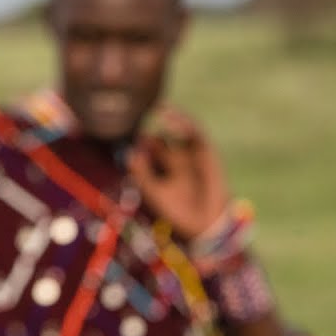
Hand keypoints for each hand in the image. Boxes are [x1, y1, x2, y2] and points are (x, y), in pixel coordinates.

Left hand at [128, 106, 231, 239]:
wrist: (205, 225)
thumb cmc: (177, 212)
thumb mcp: (154, 192)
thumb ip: (141, 174)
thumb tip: (130, 154)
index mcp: (160, 168)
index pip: (146, 148)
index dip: (139, 142)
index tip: (130, 139)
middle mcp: (175, 158)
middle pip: (160, 138)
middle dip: (151, 133)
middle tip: (141, 126)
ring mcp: (190, 155)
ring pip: (180, 131)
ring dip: (172, 118)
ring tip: (161, 109)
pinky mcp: (206, 154)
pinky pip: (196, 135)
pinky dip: (187, 124)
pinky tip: (175, 120)